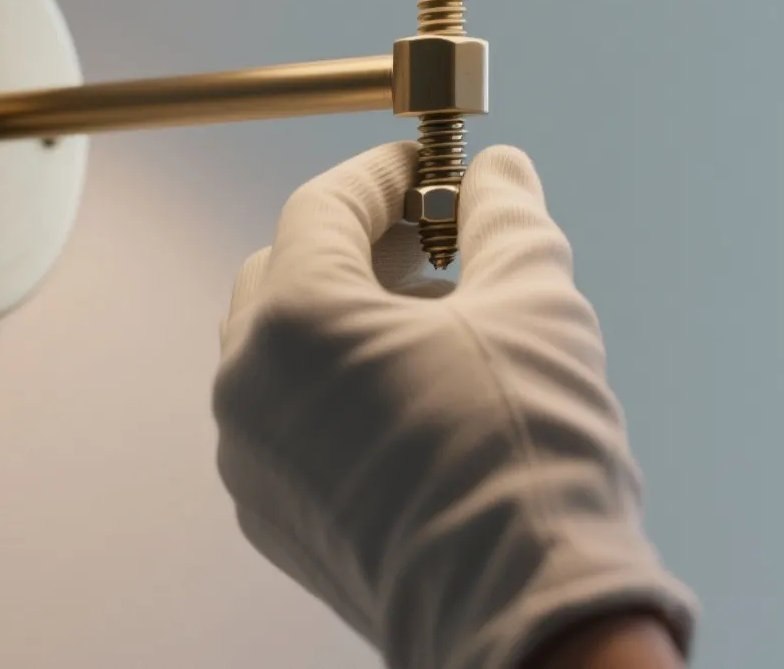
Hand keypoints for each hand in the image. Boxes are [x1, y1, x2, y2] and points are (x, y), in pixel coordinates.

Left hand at [213, 142, 693, 668]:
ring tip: (439, 323)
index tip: (432, 170)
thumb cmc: (526, 454)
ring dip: (348, 318)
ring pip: (279, 351)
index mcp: (297, 316)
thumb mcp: (536, 303)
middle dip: (358, 244)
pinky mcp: (272, 517)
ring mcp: (250, 458)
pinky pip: (287, 421)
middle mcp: (248, 383)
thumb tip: (499, 174)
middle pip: (285, 272)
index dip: (386, 175)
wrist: (523, 614)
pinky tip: (415, 398)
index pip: (324, 205)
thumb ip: (506, 219)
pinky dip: (335, 388)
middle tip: (436, 239)